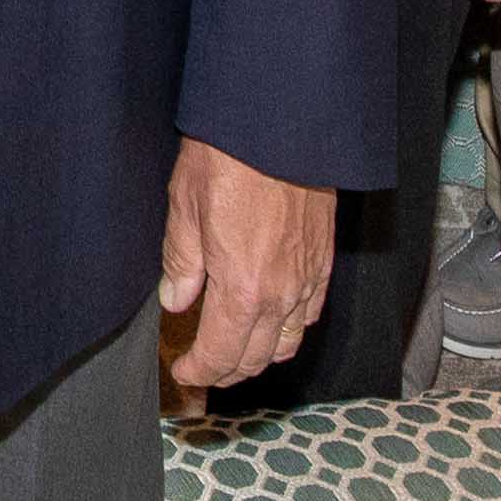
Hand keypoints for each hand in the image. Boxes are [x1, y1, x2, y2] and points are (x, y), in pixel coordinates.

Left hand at [156, 137, 338, 396]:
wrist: (282, 128)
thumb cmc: (230, 160)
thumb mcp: (185, 209)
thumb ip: (181, 264)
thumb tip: (175, 299)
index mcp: (242, 288)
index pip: (222, 354)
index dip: (200, 371)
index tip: (184, 372)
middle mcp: (281, 293)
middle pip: (257, 356)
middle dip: (227, 372)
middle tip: (204, 370)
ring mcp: (308, 278)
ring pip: (288, 341)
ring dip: (261, 356)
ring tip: (237, 354)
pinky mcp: (325, 260)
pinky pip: (311, 313)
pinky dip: (291, 330)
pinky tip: (275, 324)